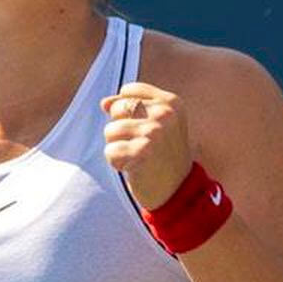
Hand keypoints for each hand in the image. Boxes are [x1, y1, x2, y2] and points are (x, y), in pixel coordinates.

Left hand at [100, 82, 193, 209]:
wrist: (178, 190)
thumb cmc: (163, 154)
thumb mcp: (156, 124)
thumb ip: (130, 106)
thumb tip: (104, 102)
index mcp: (170, 102)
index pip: (128, 91)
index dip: (126, 111)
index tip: (143, 127)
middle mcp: (164, 114)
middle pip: (116, 108)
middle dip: (120, 129)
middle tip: (141, 145)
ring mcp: (154, 132)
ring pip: (110, 131)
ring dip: (118, 147)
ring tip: (137, 156)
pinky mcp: (142, 152)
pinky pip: (110, 151)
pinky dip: (116, 163)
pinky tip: (134, 167)